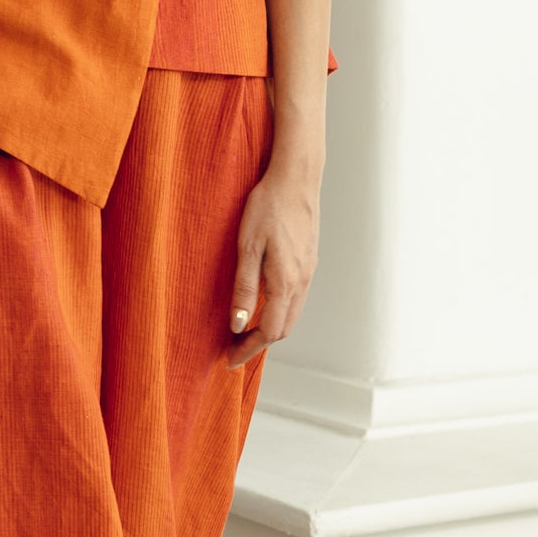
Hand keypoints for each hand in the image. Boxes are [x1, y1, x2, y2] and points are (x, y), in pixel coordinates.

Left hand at [226, 165, 318, 366]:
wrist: (296, 178)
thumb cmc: (267, 207)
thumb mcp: (247, 247)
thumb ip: (244, 288)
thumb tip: (238, 325)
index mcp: (286, 282)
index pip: (270, 331)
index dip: (248, 349)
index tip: (229, 358)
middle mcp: (301, 281)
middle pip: (284, 328)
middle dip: (258, 343)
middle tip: (234, 349)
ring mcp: (308, 271)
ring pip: (291, 314)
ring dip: (270, 329)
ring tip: (245, 332)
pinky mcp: (308, 260)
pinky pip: (296, 298)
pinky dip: (279, 311)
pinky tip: (263, 305)